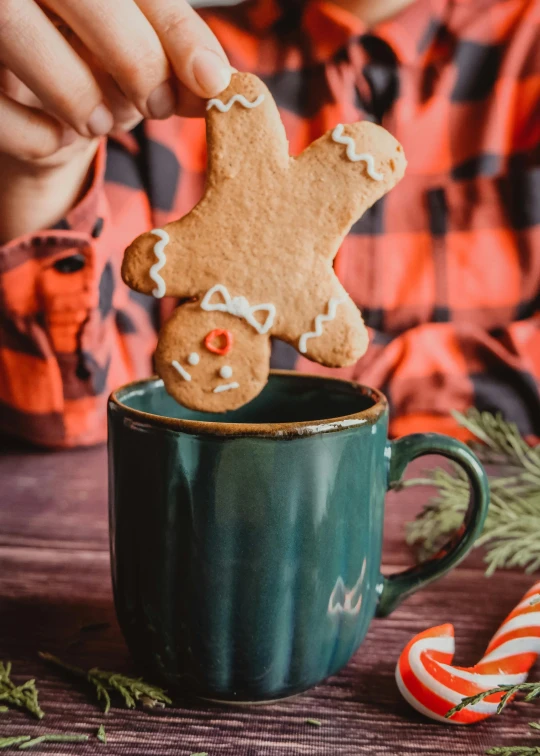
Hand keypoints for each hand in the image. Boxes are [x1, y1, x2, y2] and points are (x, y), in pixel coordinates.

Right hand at [0, 0, 230, 240]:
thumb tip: (218, 85)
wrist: (27, 103)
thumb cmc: (87, 64)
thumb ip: (170, 58)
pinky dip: (39, 136)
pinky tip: (58, 138)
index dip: (176, 32)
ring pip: (16, 30)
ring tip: (98, 123)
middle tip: (154, 106)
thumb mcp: (132, 54)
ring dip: (77, 94)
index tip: (211, 82)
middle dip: (133, 59)